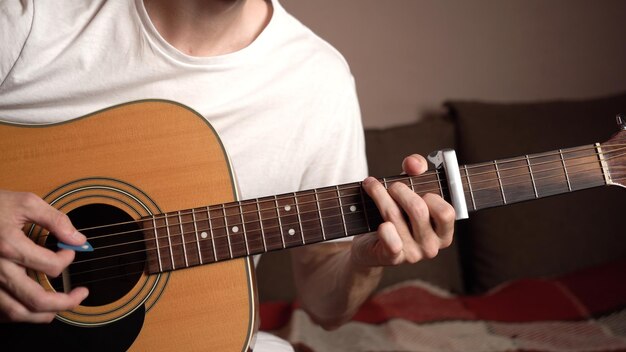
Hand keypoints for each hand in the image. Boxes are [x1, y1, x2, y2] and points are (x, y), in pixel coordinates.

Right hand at [0, 190, 88, 322]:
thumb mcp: (25, 203)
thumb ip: (55, 220)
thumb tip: (78, 239)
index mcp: (9, 246)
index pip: (51, 265)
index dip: (68, 258)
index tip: (70, 250)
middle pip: (36, 299)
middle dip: (66, 301)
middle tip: (80, 295)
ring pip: (17, 312)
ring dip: (44, 314)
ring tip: (61, 306)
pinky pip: (1, 312)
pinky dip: (20, 314)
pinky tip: (34, 307)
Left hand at [351, 154, 454, 266]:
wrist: (369, 244)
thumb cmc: (396, 213)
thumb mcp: (410, 188)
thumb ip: (416, 169)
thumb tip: (413, 163)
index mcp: (443, 232)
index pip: (447, 212)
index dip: (433, 197)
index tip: (420, 189)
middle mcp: (432, 246)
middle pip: (418, 210)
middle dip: (400, 190)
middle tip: (391, 184)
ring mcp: (413, 254)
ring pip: (396, 217)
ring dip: (380, 196)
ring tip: (371, 186)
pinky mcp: (393, 258)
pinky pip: (391, 242)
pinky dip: (385, 229)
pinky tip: (380, 223)